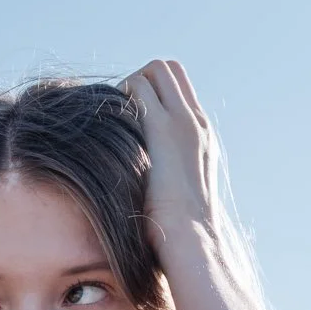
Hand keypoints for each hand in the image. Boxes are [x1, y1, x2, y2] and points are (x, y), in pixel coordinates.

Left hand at [120, 59, 221, 261]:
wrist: (193, 241)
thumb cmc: (180, 234)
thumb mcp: (176, 199)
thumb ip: (165, 178)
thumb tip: (144, 186)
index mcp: (202, 136)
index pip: (179, 89)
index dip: (153, 93)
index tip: (132, 118)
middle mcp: (196, 122)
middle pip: (168, 69)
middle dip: (140, 80)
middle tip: (120, 112)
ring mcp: (183, 122)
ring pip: (154, 70)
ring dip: (129, 86)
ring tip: (115, 120)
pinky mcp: (164, 129)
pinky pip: (138, 87)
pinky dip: (119, 97)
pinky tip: (108, 127)